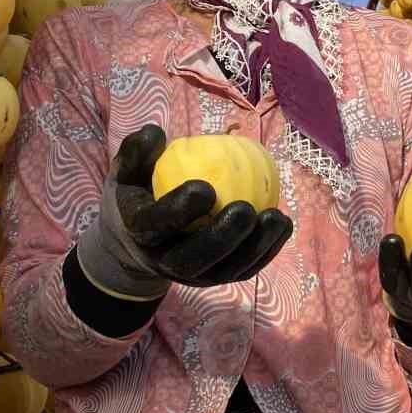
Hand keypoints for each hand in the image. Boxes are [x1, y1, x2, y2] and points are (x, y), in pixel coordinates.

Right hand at [76, 125, 294, 297]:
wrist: (141, 240)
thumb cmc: (140, 192)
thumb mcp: (128, 169)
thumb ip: (136, 151)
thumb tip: (156, 133)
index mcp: (139, 233)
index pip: (156, 225)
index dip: (179, 210)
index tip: (206, 188)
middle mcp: (164, 261)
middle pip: (192, 259)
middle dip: (222, 238)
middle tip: (246, 209)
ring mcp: (193, 275)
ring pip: (224, 270)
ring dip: (254, 247)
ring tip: (276, 218)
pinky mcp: (217, 278)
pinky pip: (244, 268)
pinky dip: (267, 250)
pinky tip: (283, 224)